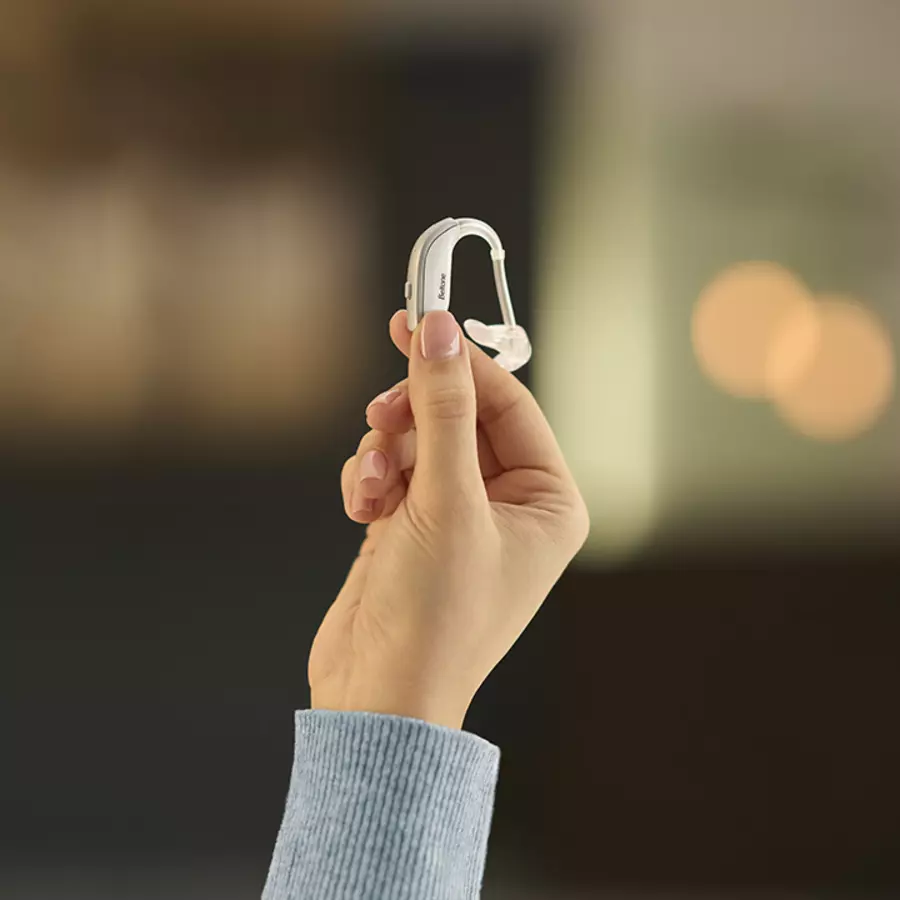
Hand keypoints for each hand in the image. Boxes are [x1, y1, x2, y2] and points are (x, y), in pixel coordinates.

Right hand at [308, 310, 588, 728]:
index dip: (462, 362)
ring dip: (387, 452)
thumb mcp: (444, 499)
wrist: (380, 694)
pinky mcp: (412, 525)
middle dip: (415, 413)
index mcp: (547, 500)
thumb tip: (439, 330)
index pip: (509, 403)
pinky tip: (362, 506)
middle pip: (459, 416)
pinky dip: (370, 478)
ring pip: (418, 440)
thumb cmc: (435, 614)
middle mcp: (509, 504)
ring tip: (374, 486)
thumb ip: (441, 409)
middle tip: (383, 412)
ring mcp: (458, 514)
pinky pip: (392, 470)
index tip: (418, 321)